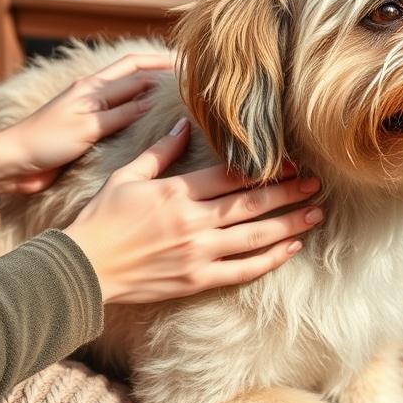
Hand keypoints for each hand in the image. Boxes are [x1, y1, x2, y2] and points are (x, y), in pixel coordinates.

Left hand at [0, 53, 172, 196]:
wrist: (13, 163)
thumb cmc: (46, 142)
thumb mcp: (88, 126)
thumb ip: (122, 112)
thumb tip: (155, 99)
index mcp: (92, 87)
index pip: (136, 70)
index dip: (163, 65)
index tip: (190, 65)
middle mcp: (93, 93)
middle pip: (134, 74)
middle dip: (160, 71)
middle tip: (189, 74)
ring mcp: (90, 110)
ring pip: (128, 94)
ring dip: (150, 90)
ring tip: (176, 94)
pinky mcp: (87, 129)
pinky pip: (120, 115)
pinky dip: (138, 112)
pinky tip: (150, 119)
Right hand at [65, 118, 323, 304]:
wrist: (85, 267)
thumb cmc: (102, 218)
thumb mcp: (126, 176)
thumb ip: (159, 151)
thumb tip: (183, 123)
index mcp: (177, 192)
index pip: (232, 176)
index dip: (265, 168)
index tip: (291, 162)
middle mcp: (193, 222)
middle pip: (251, 204)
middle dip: (288, 193)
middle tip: (317, 184)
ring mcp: (197, 253)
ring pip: (254, 237)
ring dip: (289, 225)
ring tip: (316, 214)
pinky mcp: (196, 279)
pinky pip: (241, 270)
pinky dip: (269, 260)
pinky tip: (290, 249)